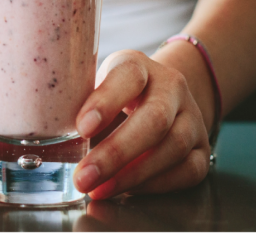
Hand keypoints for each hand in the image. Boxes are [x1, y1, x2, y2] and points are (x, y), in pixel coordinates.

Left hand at [73, 49, 211, 198]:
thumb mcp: (99, 84)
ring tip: (99, 189)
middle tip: (84, 176)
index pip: (128, 75)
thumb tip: (53, 139)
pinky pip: (188, 170)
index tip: (81, 127)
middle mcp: (171, 86)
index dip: (105, 101)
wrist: (163, 94)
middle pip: (154, 118)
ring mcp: (191, 116)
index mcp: (139, 65)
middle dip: (117, 152)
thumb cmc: (118, 93)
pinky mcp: (202, 147)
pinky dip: (156, 185)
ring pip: (174, 146)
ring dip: (133, 175)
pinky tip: (128, 190)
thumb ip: (82, 103)